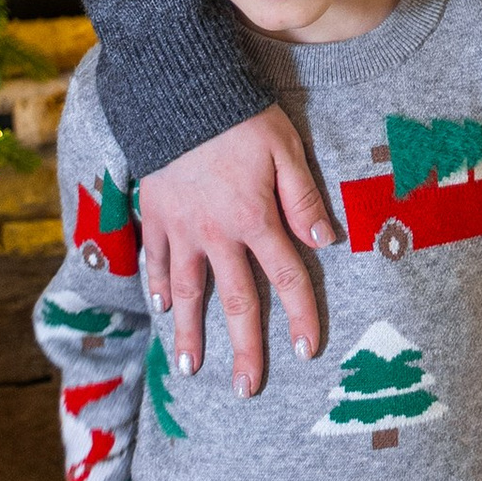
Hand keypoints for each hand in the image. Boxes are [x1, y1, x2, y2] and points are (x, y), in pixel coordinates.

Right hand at [142, 104, 335, 394]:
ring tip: (191, 367)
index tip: (307, 350)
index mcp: (256, 220)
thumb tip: (326, 240)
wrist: (178, 92)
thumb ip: (303, 196)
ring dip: (190, 333)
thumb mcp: (286, 147)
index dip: (300, 315)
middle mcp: (217, 235)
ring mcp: (181, 229)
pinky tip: (161, 309)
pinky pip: (156, 260)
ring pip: (187, 293)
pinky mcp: (155, 215)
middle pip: (235, 302)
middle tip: (247, 389)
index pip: (286, 278)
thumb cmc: (240, 116)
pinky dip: (157, 288)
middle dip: (245, 348)